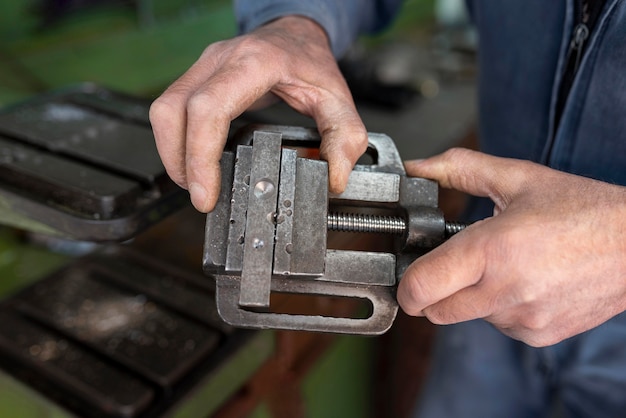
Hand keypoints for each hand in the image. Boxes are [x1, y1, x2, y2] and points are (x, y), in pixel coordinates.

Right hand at [149, 16, 366, 211]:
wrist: (295, 33)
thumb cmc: (311, 62)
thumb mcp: (339, 98)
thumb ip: (344, 137)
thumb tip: (333, 177)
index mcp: (254, 63)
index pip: (209, 108)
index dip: (200, 155)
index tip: (206, 192)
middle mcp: (220, 60)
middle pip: (175, 111)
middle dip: (181, 162)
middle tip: (201, 197)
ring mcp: (203, 65)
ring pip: (164, 110)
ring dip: (173, 153)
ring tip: (196, 184)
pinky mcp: (196, 76)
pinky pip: (171, 109)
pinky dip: (176, 141)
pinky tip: (194, 163)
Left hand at [397, 148, 625, 346]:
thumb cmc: (582, 209)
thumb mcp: (519, 178)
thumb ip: (461, 169)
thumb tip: (418, 167)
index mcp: (492, 250)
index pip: (421, 287)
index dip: (407, 282)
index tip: (410, 270)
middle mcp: (505, 291)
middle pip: (435, 311)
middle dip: (433, 290)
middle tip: (452, 263)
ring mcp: (523, 318)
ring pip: (467, 317)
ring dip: (471, 296)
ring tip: (502, 265)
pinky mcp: (538, 335)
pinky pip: (498, 326)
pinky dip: (499, 308)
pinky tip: (524, 282)